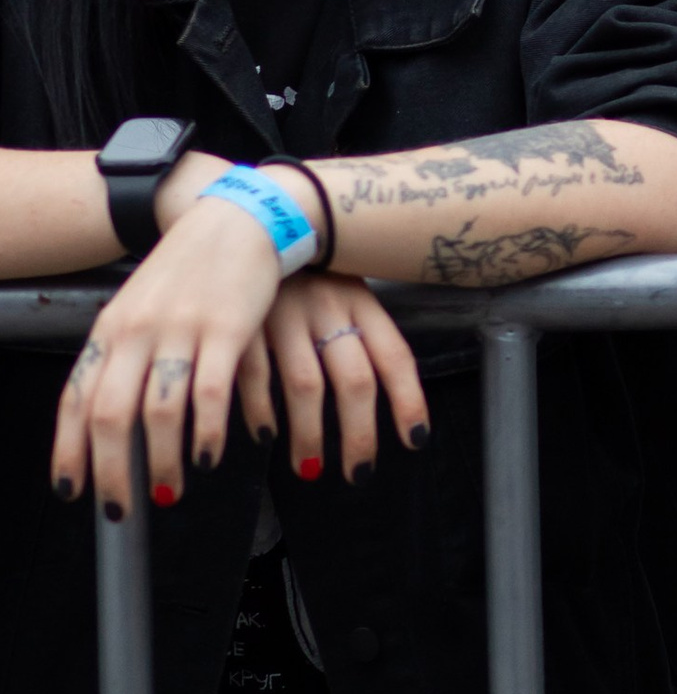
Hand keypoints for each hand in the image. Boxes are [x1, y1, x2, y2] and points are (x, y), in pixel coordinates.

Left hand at [52, 173, 295, 515]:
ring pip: (159, 412)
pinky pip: (211, 394)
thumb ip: (123, 356)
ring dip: (162, 462)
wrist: (238, 217)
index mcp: (111, 329)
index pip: (76, 402)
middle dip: (112, 472)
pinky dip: (206, 433)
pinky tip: (209, 454)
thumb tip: (108, 420)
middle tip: (122, 507)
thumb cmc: (189, 269)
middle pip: (111, 417)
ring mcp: (183, 329)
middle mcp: (139, 331)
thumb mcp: (140, 306)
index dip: (70, 453)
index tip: (73, 491)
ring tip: (169, 489)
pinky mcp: (228, 328)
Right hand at [247, 271, 428, 486]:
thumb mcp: (347, 289)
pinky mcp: (244, 324)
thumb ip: (361, 336)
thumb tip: (381, 398)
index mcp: (361, 301)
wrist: (255, 221)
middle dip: (359, 433)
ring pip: (306, 387)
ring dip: (310, 435)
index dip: (408, 401)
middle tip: (359, 472)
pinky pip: (254, 377)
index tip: (414, 440)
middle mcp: (328, 308)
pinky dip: (260, 412)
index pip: (395, 357)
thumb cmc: (310, 270)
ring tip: (312, 468)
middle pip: (353, 380)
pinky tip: (266, 436)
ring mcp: (285, 316)